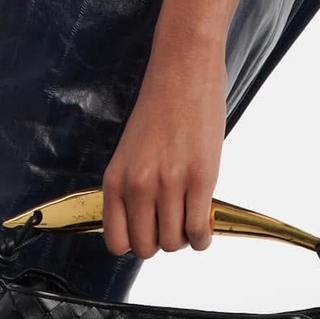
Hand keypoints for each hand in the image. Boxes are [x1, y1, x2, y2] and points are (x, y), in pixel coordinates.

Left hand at [101, 49, 226, 258]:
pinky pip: (198, 230)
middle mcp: (137, 186)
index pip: (116, 242)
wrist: (183, 70)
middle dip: (160, 243)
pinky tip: (205, 228)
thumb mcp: (129, 154)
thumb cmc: (159, 111)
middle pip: (146, 248)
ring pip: (173, 242)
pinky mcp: (200, 179)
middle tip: (173, 225)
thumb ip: (131, 190)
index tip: (148, 232)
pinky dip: (203, 238)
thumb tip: (145, 227)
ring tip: (190, 221)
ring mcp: (168, 184)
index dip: (135, 243)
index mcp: (115, 181)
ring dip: (183, 239)